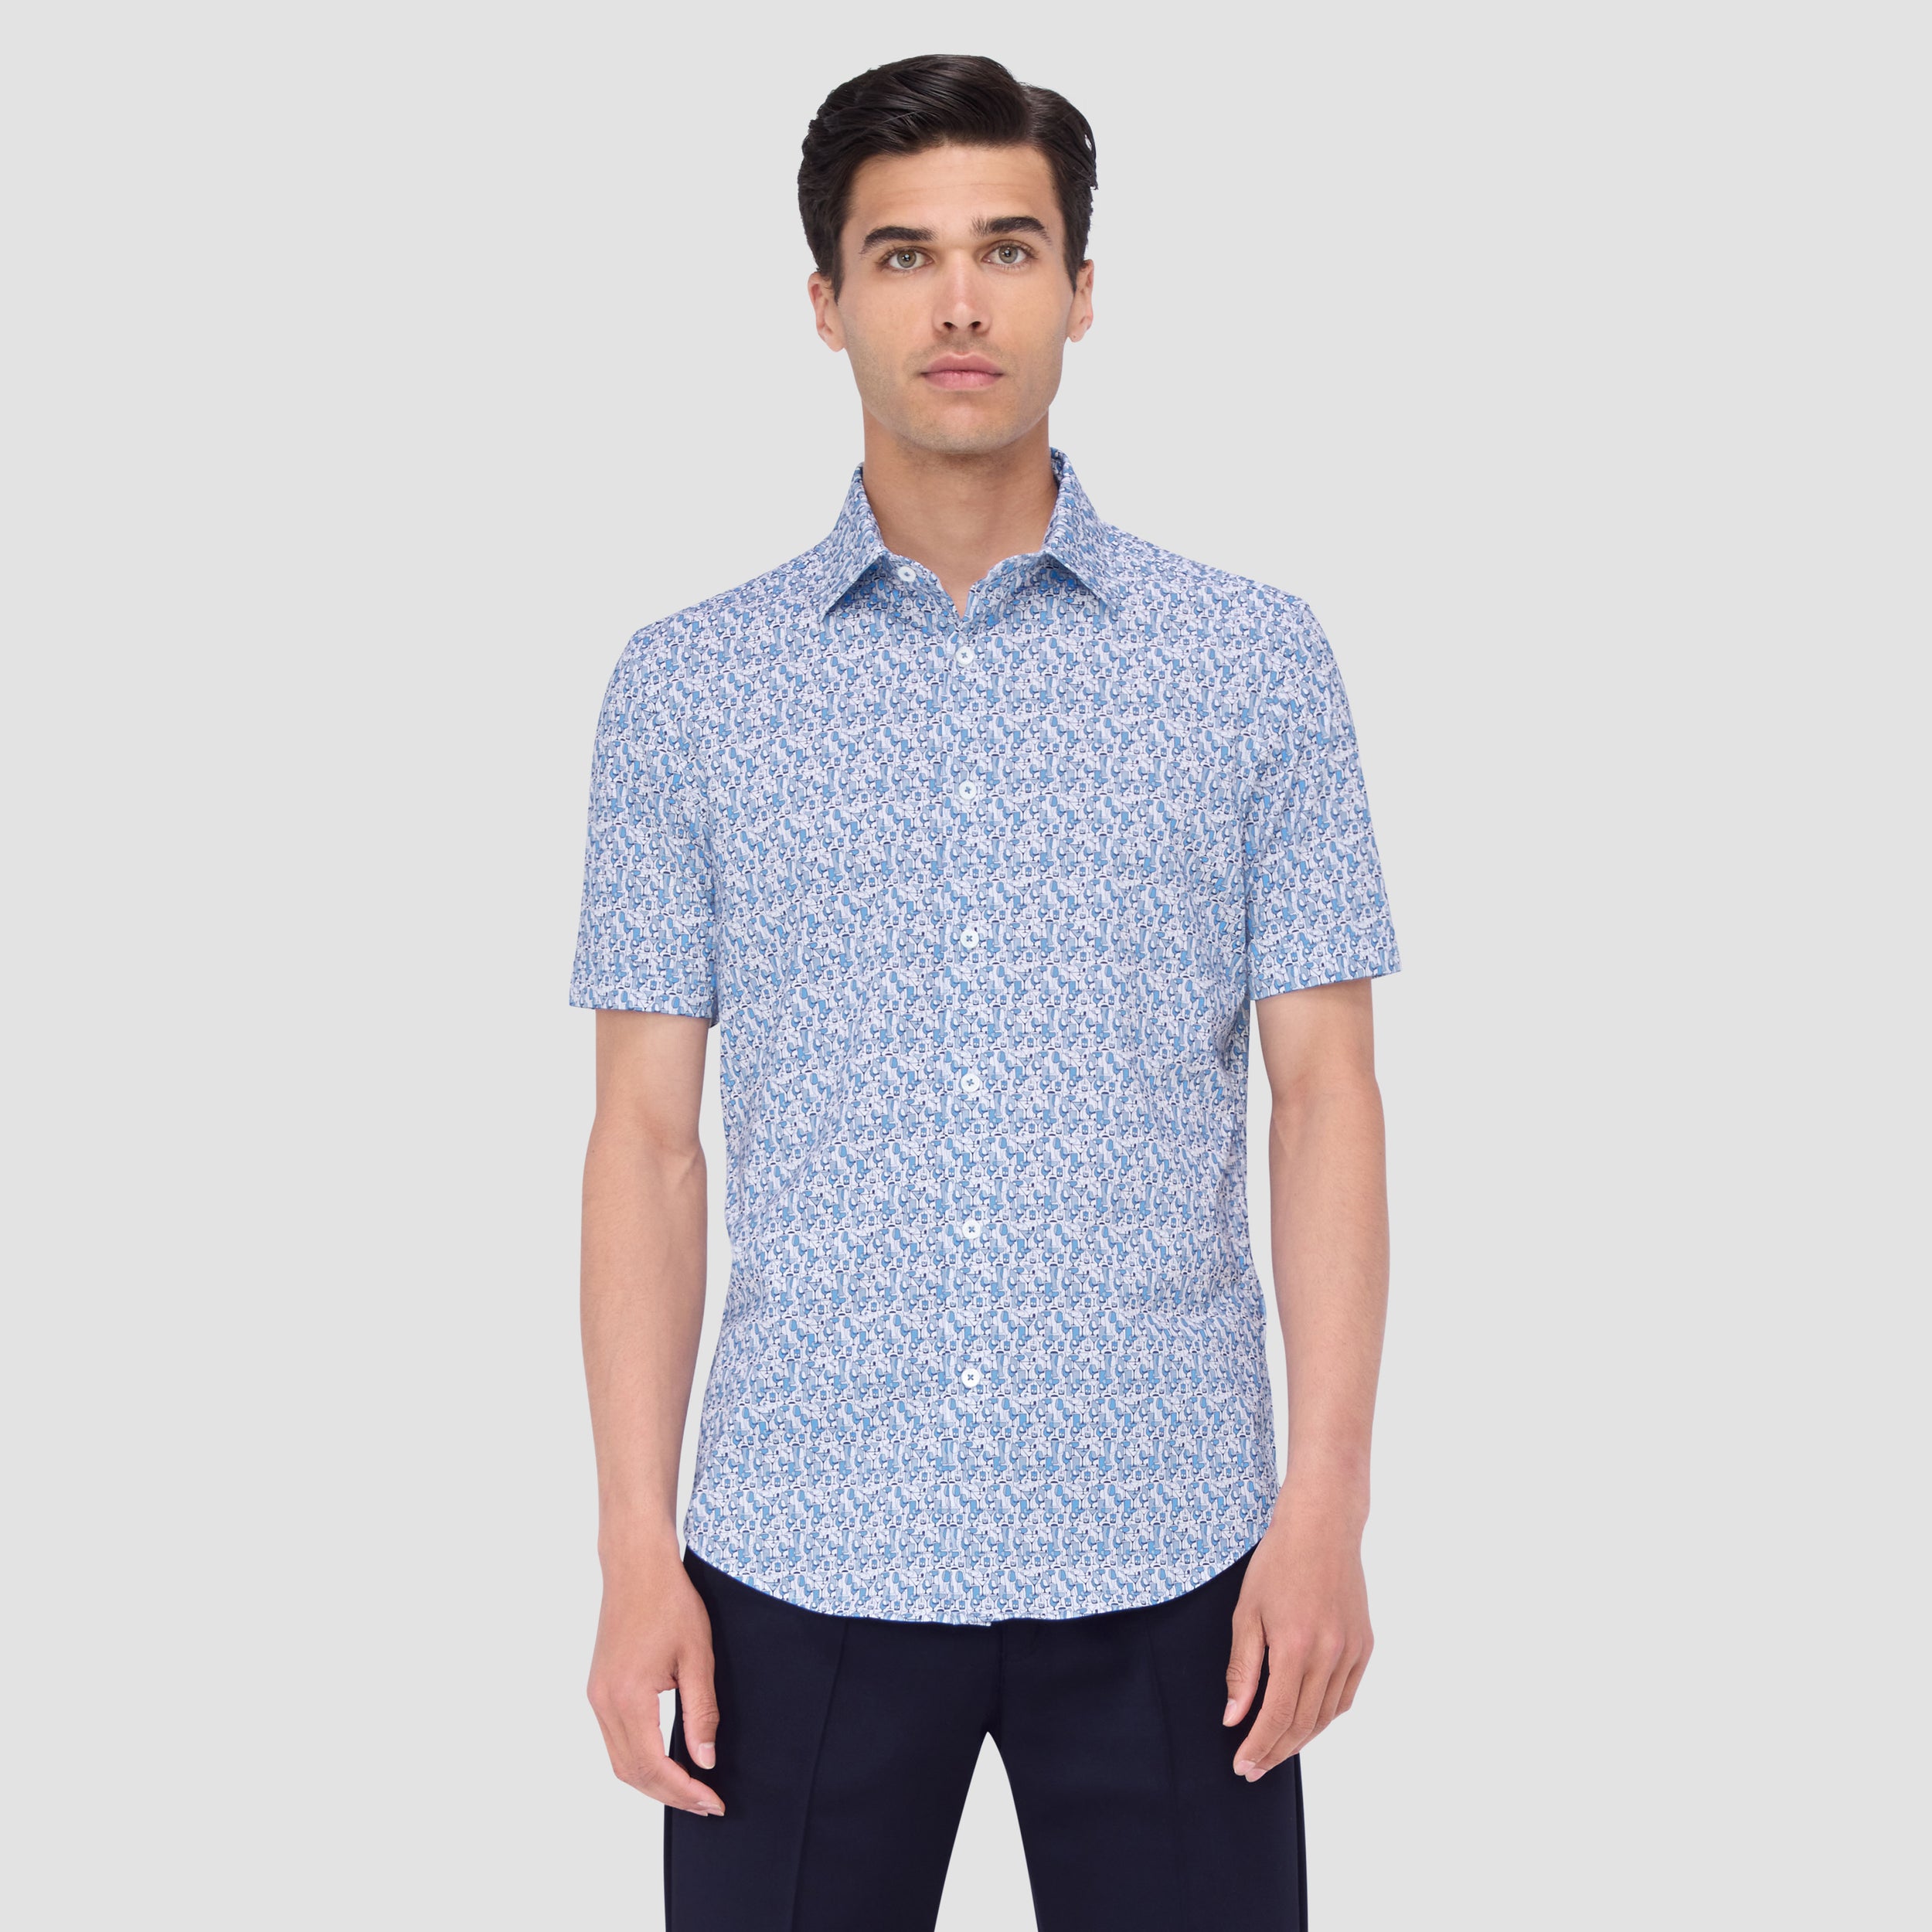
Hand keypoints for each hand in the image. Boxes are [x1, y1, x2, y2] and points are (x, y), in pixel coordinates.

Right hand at [587, 1545, 724, 1815]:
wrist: (636, 1566)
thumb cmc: (670, 1602)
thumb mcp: (697, 1656)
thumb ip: (701, 1713)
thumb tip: (705, 1759)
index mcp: (628, 1697)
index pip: (654, 1766)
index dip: (684, 1791)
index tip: (713, 1802)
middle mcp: (604, 1703)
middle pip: (632, 1772)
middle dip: (670, 1795)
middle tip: (706, 1803)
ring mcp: (597, 1697)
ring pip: (620, 1761)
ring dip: (652, 1782)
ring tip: (689, 1789)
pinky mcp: (598, 1689)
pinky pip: (614, 1740)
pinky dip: (638, 1760)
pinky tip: (664, 1761)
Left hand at [1222, 1493, 1372, 1779]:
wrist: (1322, 1528)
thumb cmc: (1278, 1563)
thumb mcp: (1247, 1612)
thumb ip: (1242, 1669)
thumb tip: (1234, 1717)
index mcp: (1296, 1646)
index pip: (1277, 1716)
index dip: (1258, 1746)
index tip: (1242, 1765)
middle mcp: (1330, 1654)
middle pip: (1303, 1723)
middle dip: (1275, 1751)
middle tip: (1253, 1768)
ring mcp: (1352, 1651)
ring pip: (1327, 1715)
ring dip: (1301, 1739)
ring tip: (1274, 1751)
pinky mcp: (1364, 1645)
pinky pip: (1345, 1695)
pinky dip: (1325, 1716)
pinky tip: (1306, 1722)